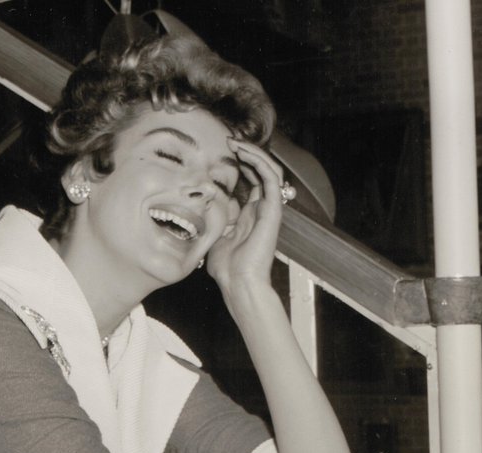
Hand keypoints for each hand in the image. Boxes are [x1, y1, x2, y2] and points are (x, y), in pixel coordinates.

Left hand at [205, 139, 284, 293]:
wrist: (239, 283)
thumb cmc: (227, 267)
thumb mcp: (215, 235)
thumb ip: (216, 217)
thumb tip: (208, 202)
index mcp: (251, 214)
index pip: (253, 180)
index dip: (241, 162)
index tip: (223, 151)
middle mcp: (262, 209)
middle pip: (262, 171)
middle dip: (247, 153)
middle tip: (229, 140)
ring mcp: (269, 209)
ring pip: (270, 170)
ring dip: (254, 153)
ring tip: (236, 142)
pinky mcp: (273, 210)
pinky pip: (272, 178)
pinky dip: (259, 162)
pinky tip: (243, 153)